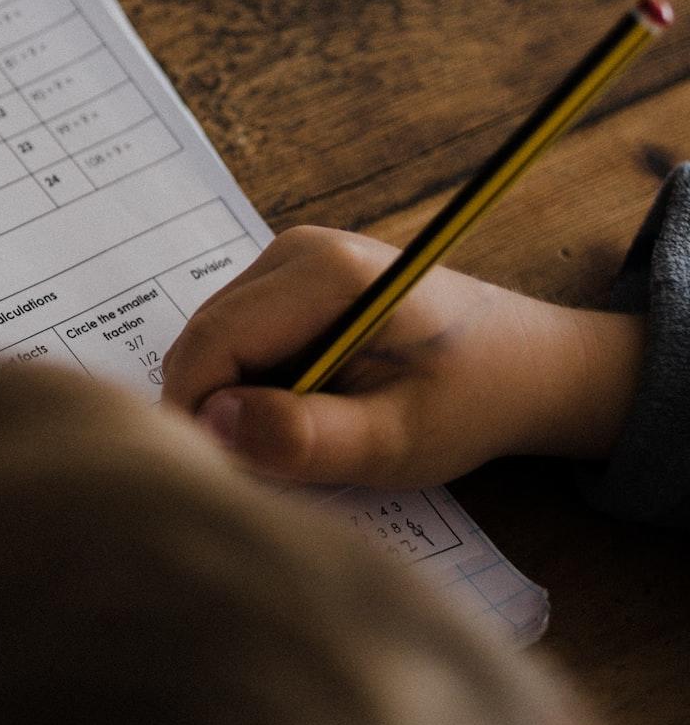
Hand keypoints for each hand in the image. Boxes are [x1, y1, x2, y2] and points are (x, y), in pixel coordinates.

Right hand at [160, 226, 645, 487]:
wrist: (526, 364)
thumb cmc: (472, 402)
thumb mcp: (396, 441)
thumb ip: (306, 438)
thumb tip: (212, 426)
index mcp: (326, 273)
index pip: (210, 345)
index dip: (199, 417)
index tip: (230, 475)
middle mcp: (295, 249)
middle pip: (203, 342)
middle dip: (218, 410)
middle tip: (275, 464)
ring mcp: (287, 258)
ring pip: (211, 345)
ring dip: (236, 400)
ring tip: (305, 430)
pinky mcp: (286, 279)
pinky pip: (233, 341)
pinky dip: (251, 385)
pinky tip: (305, 404)